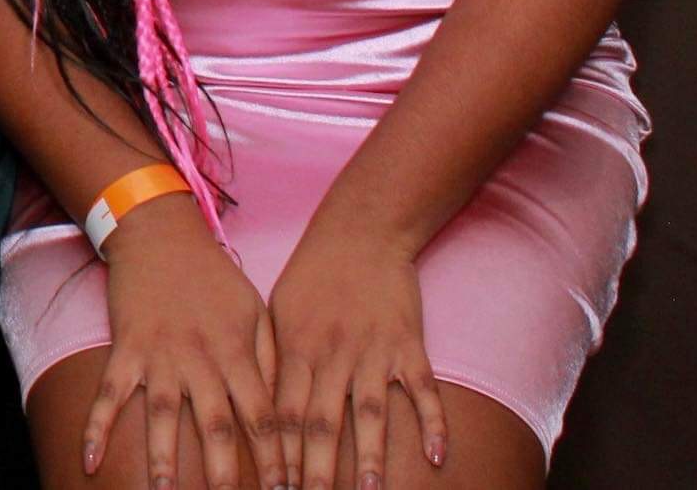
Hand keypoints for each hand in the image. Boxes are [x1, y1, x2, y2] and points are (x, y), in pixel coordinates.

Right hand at [86, 194, 276, 488]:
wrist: (160, 233)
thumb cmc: (213, 276)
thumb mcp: (254, 310)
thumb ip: (270, 359)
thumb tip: (285, 410)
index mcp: (237, 352)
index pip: (263, 415)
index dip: (276, 457)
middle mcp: (200, 358)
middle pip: (216, 424)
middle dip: (226, 473)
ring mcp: (159, 355)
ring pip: (163, 416)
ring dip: (164, 459)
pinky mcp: (125, 348)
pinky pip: (110, 394)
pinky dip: (96, 427)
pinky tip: (88, 461)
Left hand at [264, 219, 449, 489]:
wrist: (360, 232)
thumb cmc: (312, 275)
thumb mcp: (277, 313)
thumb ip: (273, 363)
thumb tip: (259, 411)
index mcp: (295, 349)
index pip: (283, 414)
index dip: (280, 455)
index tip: (277, 488)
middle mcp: (332, 355)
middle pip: (322, 423)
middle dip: (316, 470)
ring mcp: (373, 352)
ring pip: (370, 414)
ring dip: (371, 457)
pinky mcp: (409, 344)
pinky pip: (422, 390)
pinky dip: (432, 423)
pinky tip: (437, 457)